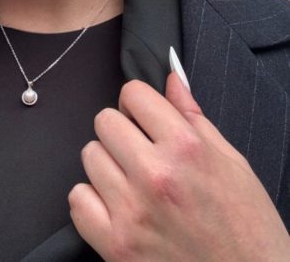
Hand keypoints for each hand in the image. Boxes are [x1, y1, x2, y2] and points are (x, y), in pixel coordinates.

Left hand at [69, 74, 289, 260]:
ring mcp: (131, 212)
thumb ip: (193, 116)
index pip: (134, 94)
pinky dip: (92, 199)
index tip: (144, 116)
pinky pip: (77, 199)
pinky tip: (117, 205)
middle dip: (122, 129)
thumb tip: (171, 78)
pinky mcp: (115, 245)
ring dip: (108, 163)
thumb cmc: (246, 227)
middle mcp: (155, 175)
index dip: (139, 102)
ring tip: (133, 181)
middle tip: (140, 149)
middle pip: (105, 120)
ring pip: (89, 156)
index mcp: (186, 148)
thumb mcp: (232, 162)